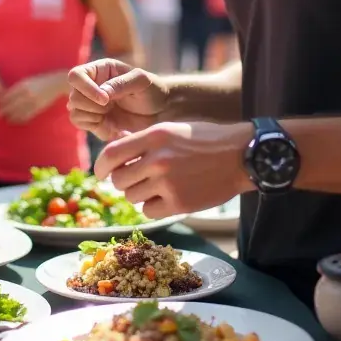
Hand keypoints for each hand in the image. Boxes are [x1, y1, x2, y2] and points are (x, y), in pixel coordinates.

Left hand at [0, 72, 64, 124]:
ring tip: (5, 119)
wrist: (55, 84)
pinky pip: (27, 115)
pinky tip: (15, 120)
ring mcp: (33, 102)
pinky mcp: (38, 108)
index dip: (2, 100)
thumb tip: (5, 96)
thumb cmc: (40, 81)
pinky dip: (20, 119)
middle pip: (12, 104)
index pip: (9, 94)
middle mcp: (27, 94)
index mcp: (24, 85)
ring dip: (11, 116)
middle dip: (3, 110)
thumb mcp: (27, 81)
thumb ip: (17, 88)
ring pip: (19, 111)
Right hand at [67, 59, 168, 139]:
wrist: (161, 112)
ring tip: (111, 115)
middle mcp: (91, 86)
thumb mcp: (141, 81)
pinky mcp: (95, 121)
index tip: (105, 100)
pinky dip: (95, 128)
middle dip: (92, 106)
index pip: (76, 76)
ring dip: (92, 117)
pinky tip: (113, 127)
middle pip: (73, 97)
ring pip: (74, 112)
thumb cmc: (153, 90)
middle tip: (111, 107)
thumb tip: (101, 92)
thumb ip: (121, 84)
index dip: (85, 88)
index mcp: (100, 70)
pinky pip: (82, 125)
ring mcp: (91, 104)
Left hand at [93, 121, 254, 217]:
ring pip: (132, 197)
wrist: (241, 155)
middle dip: (123, 181)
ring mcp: (167, 183)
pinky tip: (166, 198)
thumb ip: (143, 140)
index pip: (111, 154)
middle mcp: (157, 159)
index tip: (99, 173)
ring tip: (157, 186)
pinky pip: (149, 211)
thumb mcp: (171, 129)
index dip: (100, 166)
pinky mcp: (179, 203)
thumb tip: (114, 153)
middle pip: (119, 180)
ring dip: (139, 194)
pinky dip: (153, 207)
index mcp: (153, 136)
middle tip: (137, 179)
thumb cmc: (205, 139)